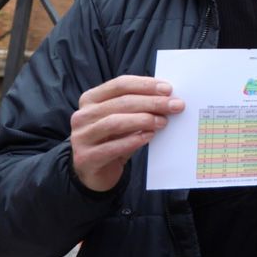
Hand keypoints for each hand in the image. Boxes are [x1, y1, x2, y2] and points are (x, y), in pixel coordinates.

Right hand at [70, 75, 184, 191]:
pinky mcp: (86, 158)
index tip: (168, 89)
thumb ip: (138, 106)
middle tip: (175, 105)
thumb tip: (168, 97)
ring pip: (115, 122)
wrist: (96, 172)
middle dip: (152, 102)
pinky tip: (149, 136)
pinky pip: (113, 147)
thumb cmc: (114, 139)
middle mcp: (82, 116)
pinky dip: (134, 140)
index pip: (120, 84)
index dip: (146, 85)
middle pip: (121, 102)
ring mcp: (81, 137)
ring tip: (163, 122)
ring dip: (144, 120)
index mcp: (91, 99)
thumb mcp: (123, 118)